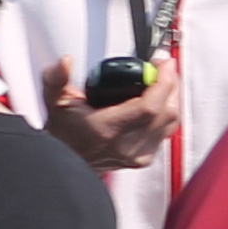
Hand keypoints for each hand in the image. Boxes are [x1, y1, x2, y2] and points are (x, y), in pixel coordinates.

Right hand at [40, 60, 174, 174]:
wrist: (64, 164)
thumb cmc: (63, 136)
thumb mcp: (55, 102)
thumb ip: (56, 78)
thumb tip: (64, 63)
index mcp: (107, 130)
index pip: (149, 107)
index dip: (163, 81)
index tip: (162, 64)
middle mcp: (126, 145)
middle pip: (167, 112)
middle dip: (171, 84)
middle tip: (162, 68)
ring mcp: (137, 154)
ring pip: (171, 121)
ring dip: (172, 97)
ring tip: (162, 81)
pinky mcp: (143, 158)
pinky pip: (167, 131)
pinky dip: (167, 112)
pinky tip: (160, 100)